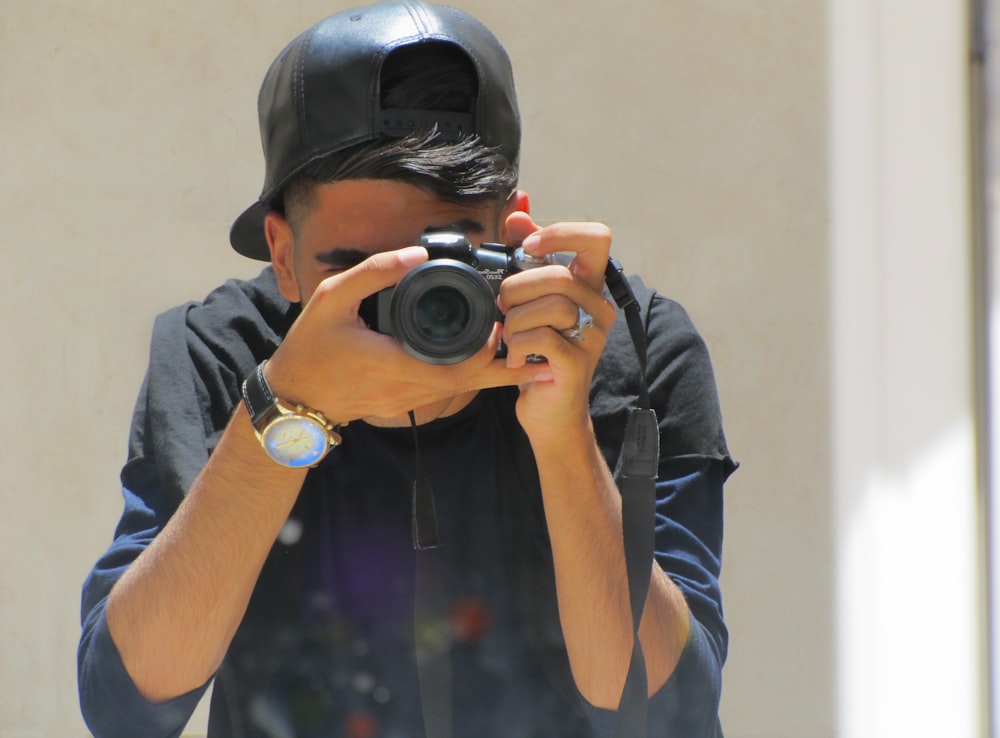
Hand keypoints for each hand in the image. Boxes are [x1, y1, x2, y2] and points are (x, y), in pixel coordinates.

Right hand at [264, 246, 545, 423]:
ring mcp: (408, 401)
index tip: (507, 322)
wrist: (294, 398)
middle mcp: (408, 388)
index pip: (456, 364)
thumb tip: (417, 253)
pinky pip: (448, 391)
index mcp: (393, 362)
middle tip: (533, 335)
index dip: (489, 348)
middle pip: (472, 380)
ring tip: (529, 352)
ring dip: (495, 370)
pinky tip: (490, 362)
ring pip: (464, 389)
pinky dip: (472, 376)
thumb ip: (373, 272)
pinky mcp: (406, 403)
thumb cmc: (310, 346)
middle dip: (506, 360)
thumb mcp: (331, 297)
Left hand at [499, 212, 617, 441]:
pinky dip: (519, 344)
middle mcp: (600, 306)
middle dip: (518, 288)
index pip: (596, 237)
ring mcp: (593, 335)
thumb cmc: (538, 352)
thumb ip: (528, 256)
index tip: (527, 247)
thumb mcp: (531, 299)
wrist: (548, 411)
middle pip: (560, 274)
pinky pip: (543, 337)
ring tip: (510, 336)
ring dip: (516, 320)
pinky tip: (516, 358)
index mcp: (590, 285)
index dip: (560, 232)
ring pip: (551, 305)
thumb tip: (519, 210)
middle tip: (503, 308)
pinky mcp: (578, 362)